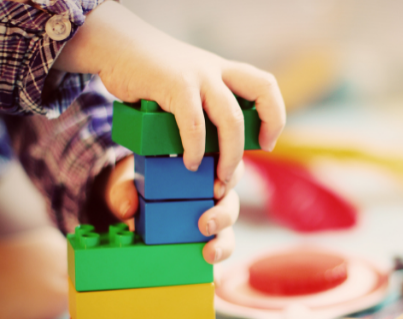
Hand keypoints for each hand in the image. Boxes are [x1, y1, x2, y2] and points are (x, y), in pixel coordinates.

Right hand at [54, 1, 285, 186]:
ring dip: (230, 154)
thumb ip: (203, 106)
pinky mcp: (174, 84)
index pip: (265, 86)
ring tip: (219, 177)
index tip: (267, 142)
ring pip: (231, 119)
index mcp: (223, 71)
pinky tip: (188, 162)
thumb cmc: (149, 75)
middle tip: (254, 157)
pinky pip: (194, 123)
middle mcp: (216, 70)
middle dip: (268, 127)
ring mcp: (198, 75)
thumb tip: (213, 148)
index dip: (274, 114)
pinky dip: (194, 148)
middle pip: (263, 90)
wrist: (115, 45)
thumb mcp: (187, 84)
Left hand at [103, 155, 243, 263]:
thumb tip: (128, 209)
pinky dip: (215, 266)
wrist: (129, 205)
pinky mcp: (203, 245)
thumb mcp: (128, 182)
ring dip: (223, 244)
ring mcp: (210, 223)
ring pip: (228, 232)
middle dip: (224, 215)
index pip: (228, 169)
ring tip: (209, 253)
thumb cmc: (137, 185)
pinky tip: (211, 276)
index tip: (216, 188)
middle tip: (206, 224)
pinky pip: (214, 254)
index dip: (230, 176)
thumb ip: (124, 190)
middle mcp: (212, 198)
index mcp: (203, 172)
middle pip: (231, 203)